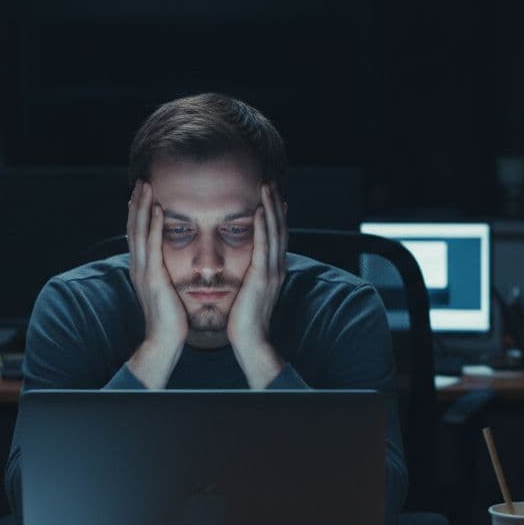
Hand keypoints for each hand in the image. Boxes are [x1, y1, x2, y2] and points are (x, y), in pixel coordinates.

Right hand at [125, 180, 186, 387]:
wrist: (164, 340)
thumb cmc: (170, 319)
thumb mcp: (165, 291)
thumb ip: (164, 275)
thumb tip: (169, 266)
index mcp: (142, 269)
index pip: (136, 235)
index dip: (137, 213)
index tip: (141, 194)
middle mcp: (138, 267)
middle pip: (133, 227)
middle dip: (137, 203)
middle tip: (141, 181)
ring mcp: (143, 271)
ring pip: (139, 232)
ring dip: (143, 207)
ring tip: (146, 186)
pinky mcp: (152, 277)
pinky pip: (152, 246)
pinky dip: (153, 226)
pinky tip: (157, 209)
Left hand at [227, 184, 287, 387]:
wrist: (249, 341)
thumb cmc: (243, 319)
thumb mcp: (249, 292)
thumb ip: (251, 276)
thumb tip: (245, 267)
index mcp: (273, 270)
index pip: (276, 236)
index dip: (276, 215)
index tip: (272, 196)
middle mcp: (277, 267)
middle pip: (279, 228)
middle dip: (275, 204)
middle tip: (270, 183)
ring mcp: (272, 271)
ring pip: (275, 232)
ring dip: (271, 208)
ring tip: (266, 188)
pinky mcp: (262, 277)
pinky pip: (264, 246)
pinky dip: (263, 226)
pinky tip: (259, 210)